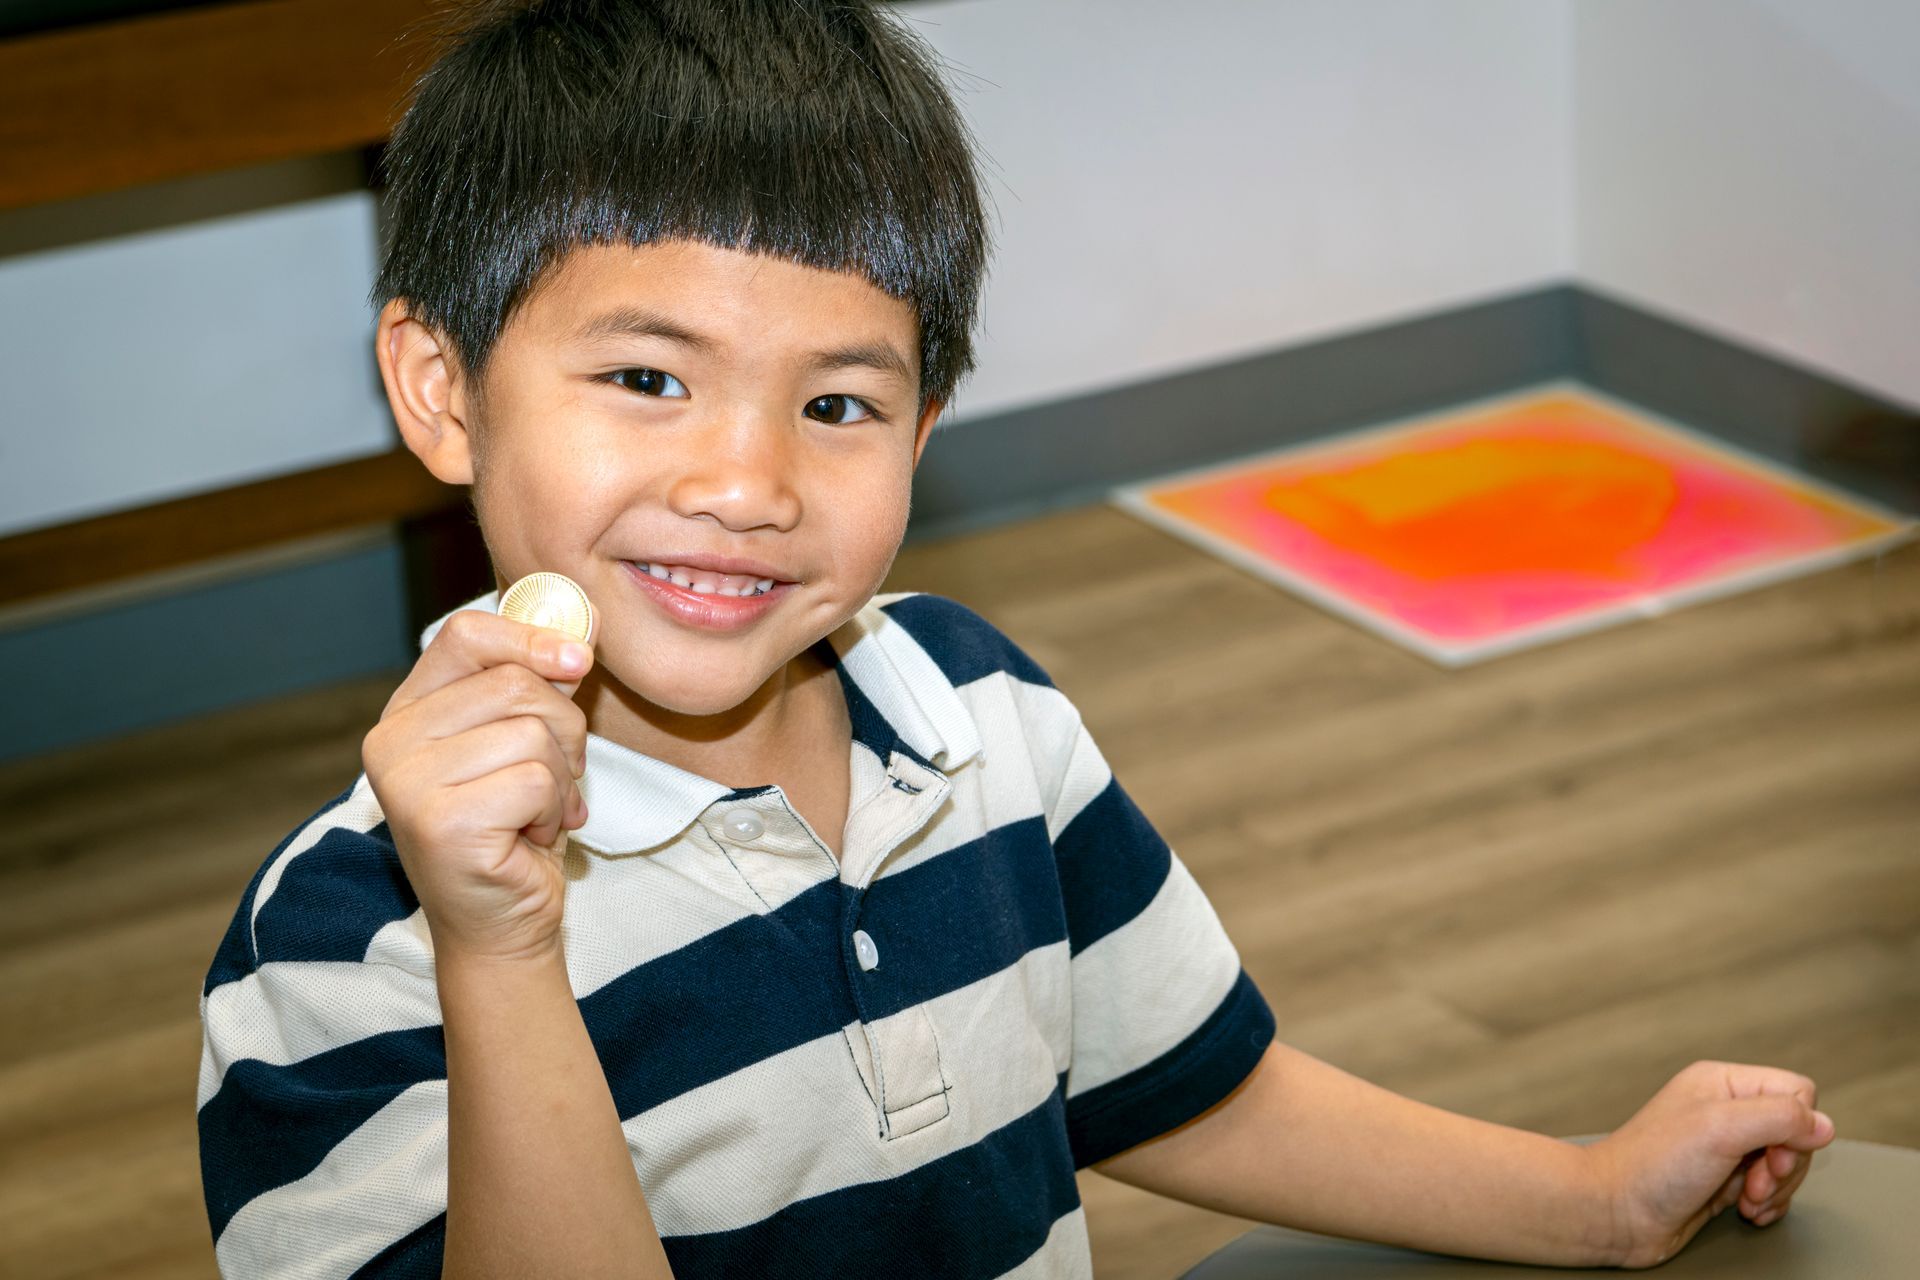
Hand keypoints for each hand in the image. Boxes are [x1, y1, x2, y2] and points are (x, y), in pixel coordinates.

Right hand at [361, 608, 595, 962]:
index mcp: (406, 711)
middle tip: (557, 777)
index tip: (578, 659)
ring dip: (562, 778)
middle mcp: (390, 741)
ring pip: (533, 732)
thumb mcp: (524, 742)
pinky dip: (554, 810)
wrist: (503, 925)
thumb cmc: (516, 830)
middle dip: (564, 729)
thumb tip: (580, 624)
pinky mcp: (440, 822)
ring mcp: (407, 782)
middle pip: (515, 682)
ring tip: (538, 812)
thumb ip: (536, 684)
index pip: (466, 633)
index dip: (531, 636)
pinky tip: (529, 836)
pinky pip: (537, 780)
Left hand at [1591, 1059, 1834, 1268]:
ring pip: (1787, 1164)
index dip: (1796, 1129)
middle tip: (1755, 1183)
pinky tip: (1746, 1213)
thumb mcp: (1721, 1128)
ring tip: (1746, 1201)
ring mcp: (1726, 1147)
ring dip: (1775, 1190)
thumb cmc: (1652, 1166)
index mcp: (1723, 1083)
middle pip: (1797, 1133)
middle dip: (1785, 1167)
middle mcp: (1726, 1110)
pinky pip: (1771, 1190)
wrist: (1615, 1213)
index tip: (1769, 1155)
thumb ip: (1779, 1118)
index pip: (1797, 1093)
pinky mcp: (1724, 1180)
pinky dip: (1767, 1205)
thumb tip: (1824, 1126)